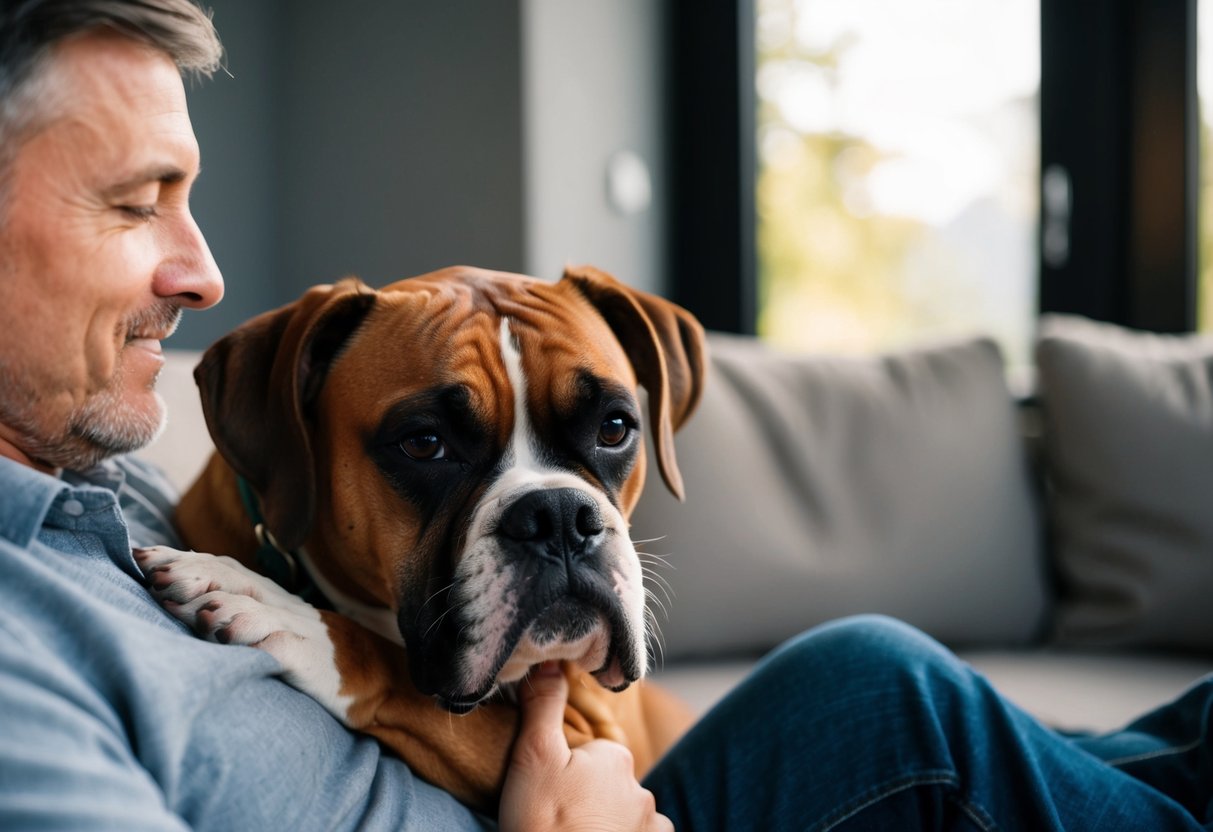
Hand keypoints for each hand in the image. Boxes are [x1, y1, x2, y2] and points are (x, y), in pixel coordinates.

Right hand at [499, 662, 673, 831]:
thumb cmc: (542, 823)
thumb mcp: (532, 756)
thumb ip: (543, 705)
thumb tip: (551, 660)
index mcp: (614, 758)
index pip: (592, 756)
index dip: (566, 774)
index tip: (547, 793)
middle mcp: (641, 790)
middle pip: (610, 787)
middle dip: (589, 800)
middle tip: (557, 819)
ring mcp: (651, 829)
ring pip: (628, 817)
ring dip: (610, 825)